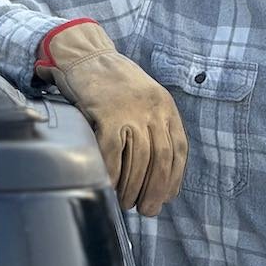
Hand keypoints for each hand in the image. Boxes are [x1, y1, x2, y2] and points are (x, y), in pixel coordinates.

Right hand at [41, 22, 188, 215]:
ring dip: (132, 188)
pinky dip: (111, 174)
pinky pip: (112, 152)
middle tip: (146, 210)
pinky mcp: (106, 113)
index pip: (178, 149)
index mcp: (165, 106)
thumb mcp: (144, 98)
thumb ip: (153, 125)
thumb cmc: (113, 82)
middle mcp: (153, 108)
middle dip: (155, 190)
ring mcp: (130, 110)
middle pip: (161, 159)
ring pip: (138, 159)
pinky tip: (109, 186)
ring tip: (125, 202)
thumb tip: (155, 170)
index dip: (174, 178)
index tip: (166, 197)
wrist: (86, 55)